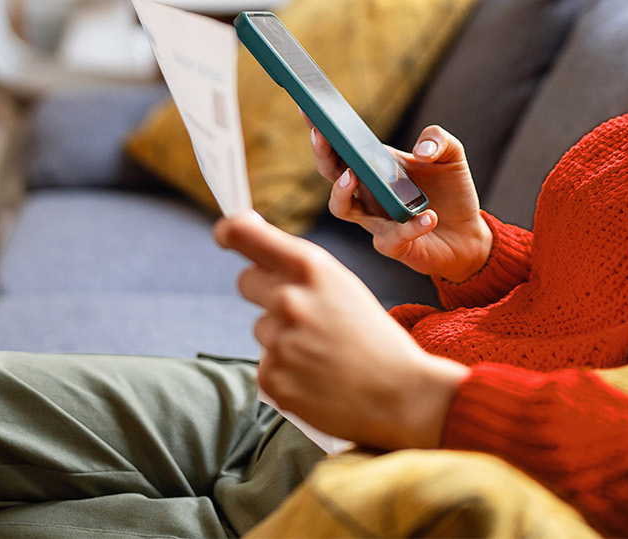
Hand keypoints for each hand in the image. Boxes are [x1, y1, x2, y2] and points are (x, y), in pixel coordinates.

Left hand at [213, 211, 468, 450]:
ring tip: (323, 353)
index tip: (225, 234)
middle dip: (265, 291)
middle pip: (246, 281)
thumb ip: (304, 271)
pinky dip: (286, 372)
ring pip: (262, 328)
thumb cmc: (377, 339)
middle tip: (301, 311)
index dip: (230, 231)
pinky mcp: (271, 379)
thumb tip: (258, 255)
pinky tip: (317, 378)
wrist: (401, 396)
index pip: (244, 235)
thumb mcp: (345, 288)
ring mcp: (277, 341)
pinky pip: (267, 366)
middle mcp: (288, 299)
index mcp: (311, 268)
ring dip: (282, 337)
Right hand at [315, 124, 492, 283]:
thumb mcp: (451, 155)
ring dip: (342, 192)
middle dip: (323, 154)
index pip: (343, 146)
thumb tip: (422, 150)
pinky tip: (428, 216)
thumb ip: (439, 139)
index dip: (324, 129)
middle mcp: (368, 193)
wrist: (468, 233)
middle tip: (322, 135)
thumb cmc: (451, 190)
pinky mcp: (394, 245)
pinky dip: (409, 227)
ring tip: (353, 176)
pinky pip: (391, 238)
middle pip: (331, 173)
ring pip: (342, 208)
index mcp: (375, 166)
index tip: (308, 107)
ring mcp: (376, 220)